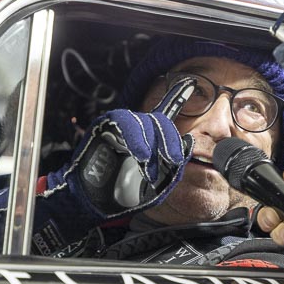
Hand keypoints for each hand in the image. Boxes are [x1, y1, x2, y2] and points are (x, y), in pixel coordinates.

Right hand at [66, 78, 195, 218]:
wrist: (93, 203)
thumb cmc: (124, 194)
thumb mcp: (158, 184)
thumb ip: (174, 166)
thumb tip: (189, 142)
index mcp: (150, 138)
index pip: (166, 113)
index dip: (177, 95)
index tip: (190, 80)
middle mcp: (137, 129)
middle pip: (160, 120)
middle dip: (171, 140)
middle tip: (173, 160)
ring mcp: (121, 125)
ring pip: (145, 121)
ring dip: (152, 145)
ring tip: (148, 166)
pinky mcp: (105, 125)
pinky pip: (125, 122)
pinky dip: (136, 139)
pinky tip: (141, 155)